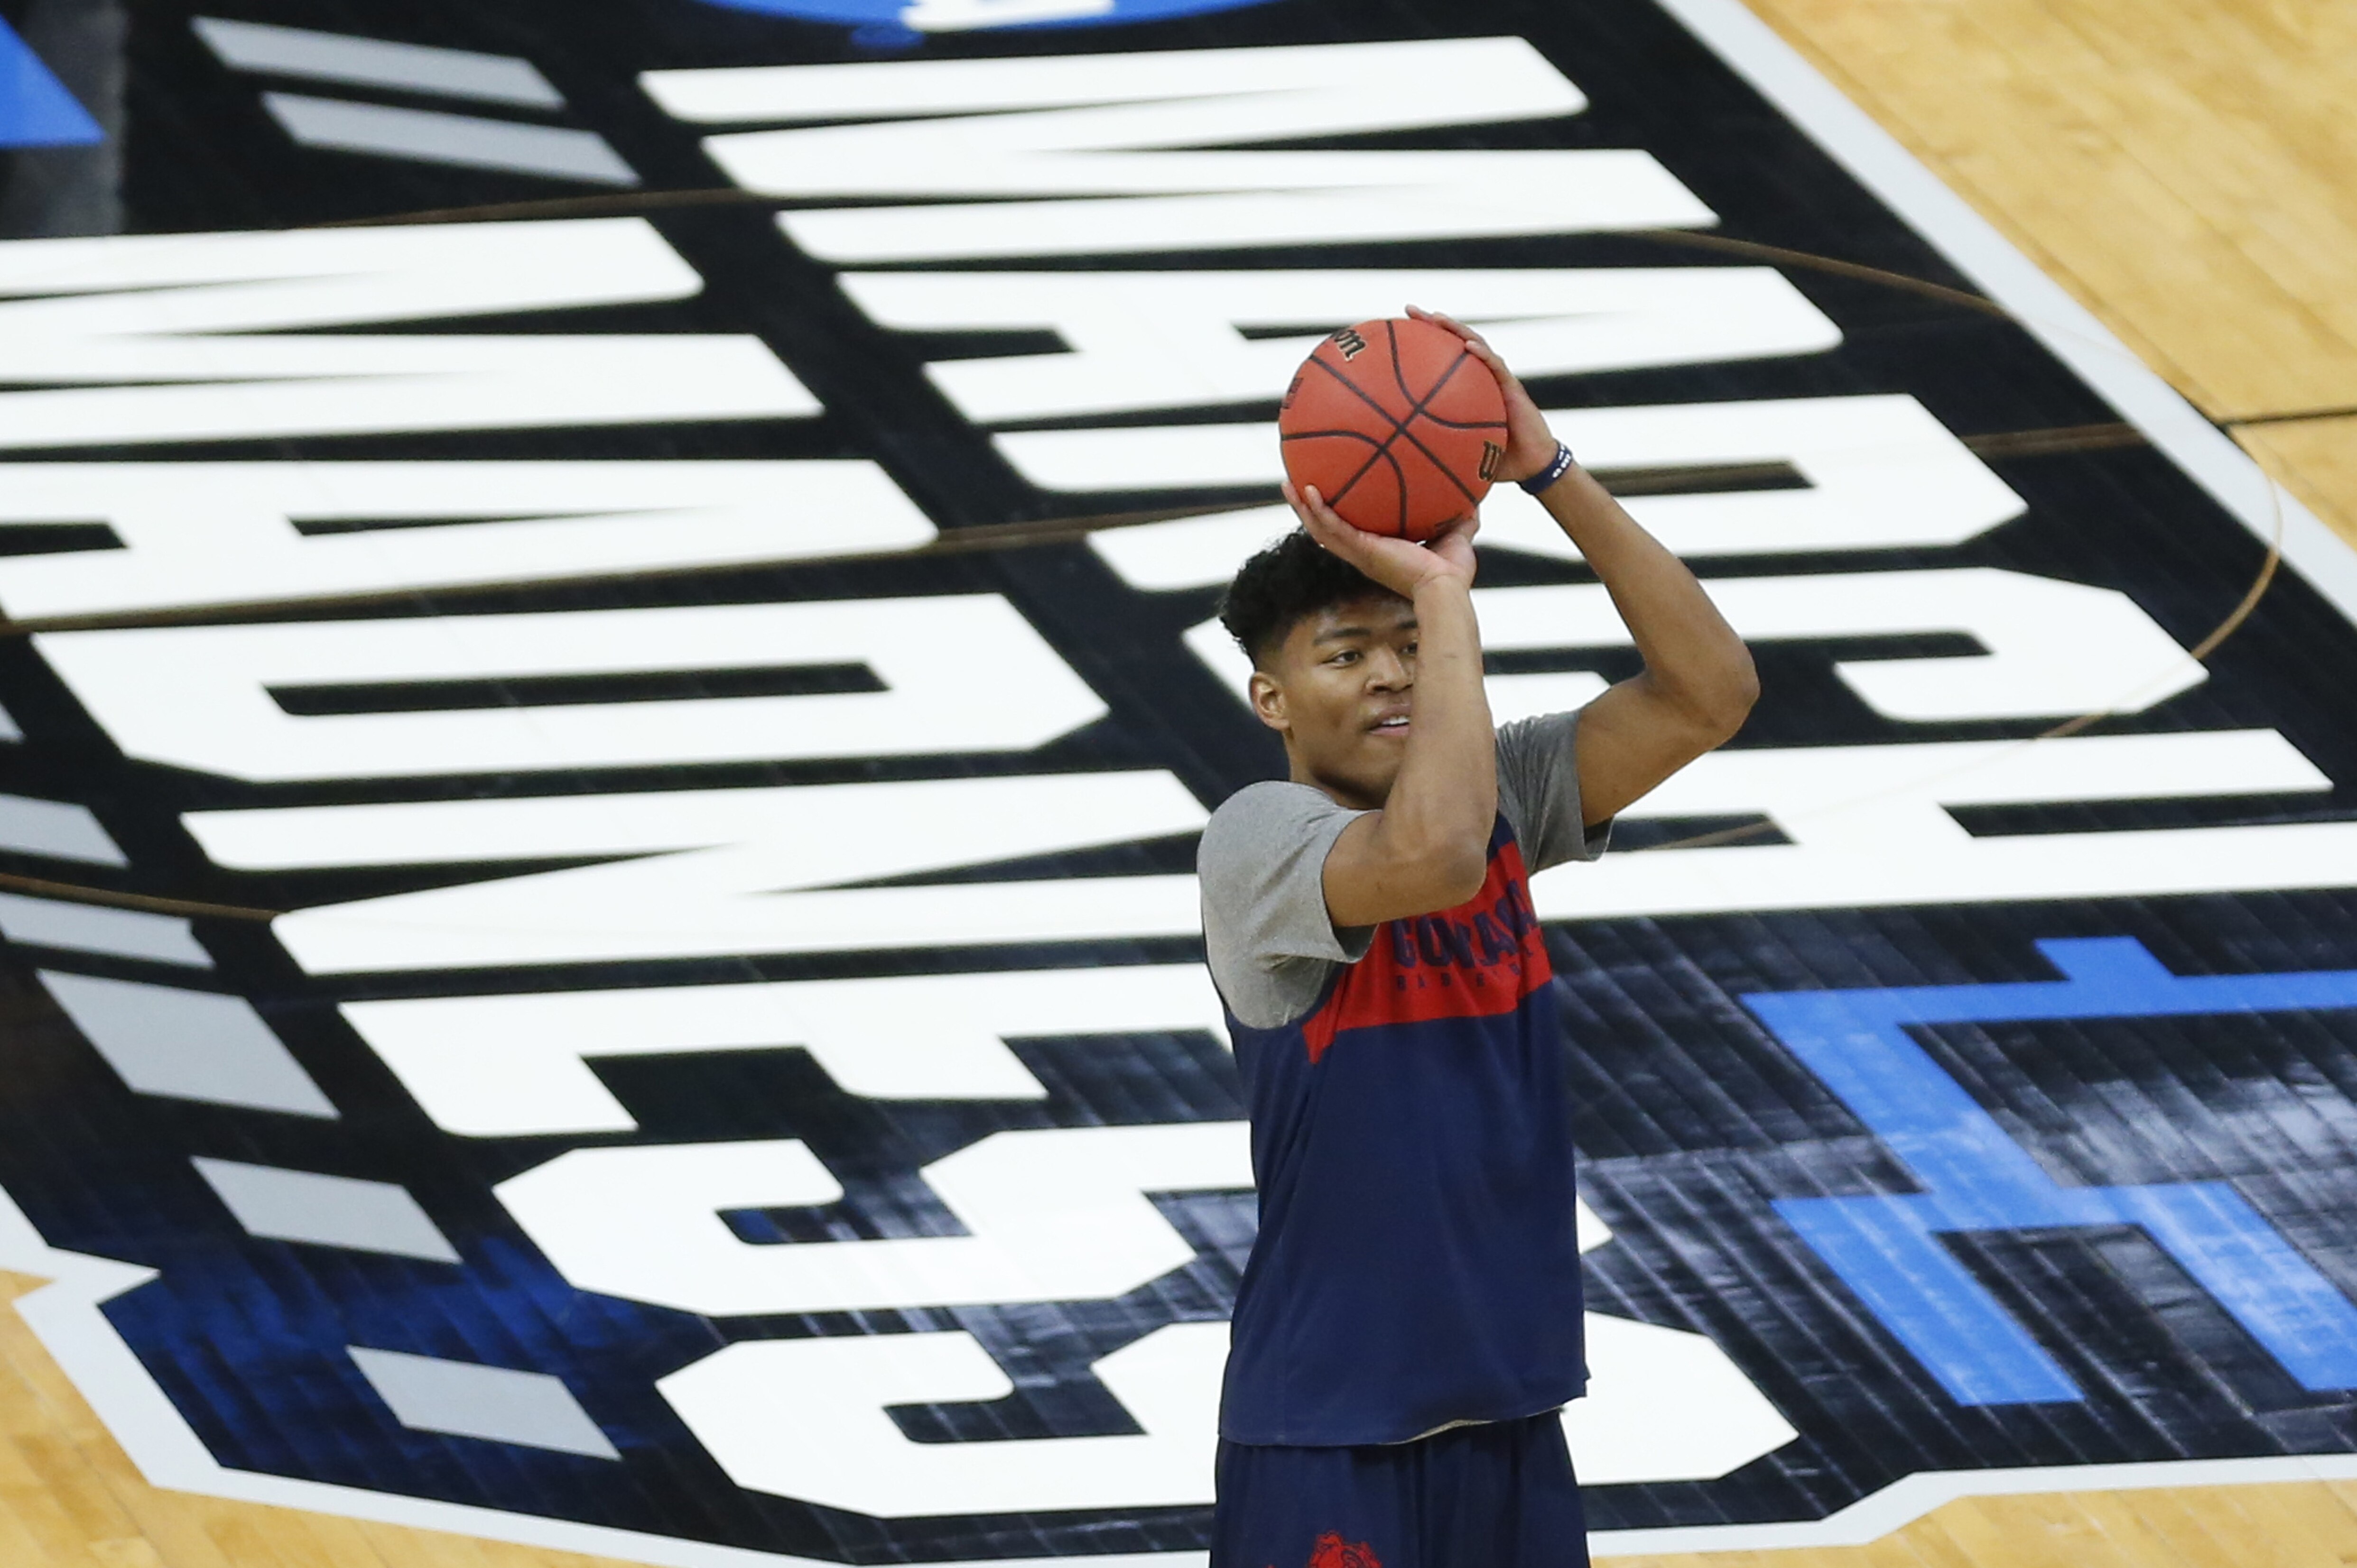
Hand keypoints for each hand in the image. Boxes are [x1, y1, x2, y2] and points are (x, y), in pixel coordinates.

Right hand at [1283, 479, 1477, 597]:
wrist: (1446, 590)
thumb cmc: (1451, 575)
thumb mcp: (1456, 537)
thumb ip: (1462, 519)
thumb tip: (1477, 501)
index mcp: (1378, 551)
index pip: (1349, 532)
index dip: (1335, 515)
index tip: (1326, 497)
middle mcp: (1362, 553)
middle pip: (1324, 529)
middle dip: (1307, 508)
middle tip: (1293, 485)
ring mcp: (1359, 553)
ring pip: (1319, 529)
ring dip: (1301, 507)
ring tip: (1287, 483)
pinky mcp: (1361, 550)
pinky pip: (1332, 528)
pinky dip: (1318, 510)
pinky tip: (1309, 489)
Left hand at [1408, 304, 1558, 483]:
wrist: (1531, 465)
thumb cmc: (1496, 460)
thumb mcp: (1460, 454)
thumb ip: (1436, 448)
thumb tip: (1400, 459)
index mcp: (1466, 388)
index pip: (1441, 357)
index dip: (1421, 341)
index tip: (1396, 328)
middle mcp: (1480, 377)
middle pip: (1455, 342)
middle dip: (1433, 323)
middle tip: (1410, 309)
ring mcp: (1497, 379)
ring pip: (1476, 345)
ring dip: (1457, 329)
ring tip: (1436, 317)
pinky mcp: (1512, 387)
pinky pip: (1496, 366)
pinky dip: (1483, 354)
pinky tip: (1468, 345)